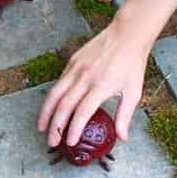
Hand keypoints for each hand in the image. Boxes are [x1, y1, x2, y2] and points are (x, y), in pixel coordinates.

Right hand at [37, 17, 152, 147]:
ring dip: (46, 113)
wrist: (126, 35)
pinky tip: (51, 108)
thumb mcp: (133, 92)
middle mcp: (85, 77)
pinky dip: (53, 98)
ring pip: (54, 94)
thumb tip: (122, 137)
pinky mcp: (72, 61)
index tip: (70, 142)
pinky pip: (59, 82)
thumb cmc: (132, 64)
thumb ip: (124, 116)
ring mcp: (76, 68)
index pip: (82, 112)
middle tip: (52, 142)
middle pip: (63, 106)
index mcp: (101, 86)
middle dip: (56, 127)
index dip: (74, 129)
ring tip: (42, 127)